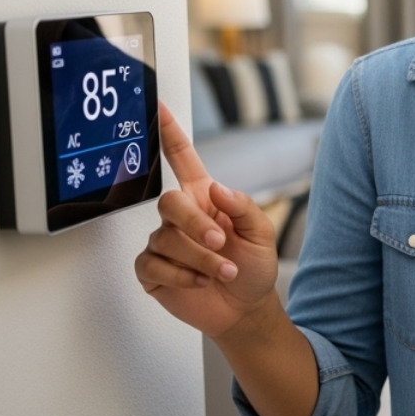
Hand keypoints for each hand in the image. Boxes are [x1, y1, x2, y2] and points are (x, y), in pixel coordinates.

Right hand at [134, 101, 280, 338]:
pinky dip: (181, 275)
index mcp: (204, 197)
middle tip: (221, 243)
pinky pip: (152, 264)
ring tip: (224, 272)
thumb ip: (243, 207)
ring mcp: (164, 242)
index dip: (169, 133)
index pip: (182, 159)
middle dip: (196, 225)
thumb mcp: (262, 234)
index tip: (157, 107)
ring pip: (165, 239)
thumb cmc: (253, 266)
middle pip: (169, 203)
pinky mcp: (153, 269)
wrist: (246, 308)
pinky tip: (199, 282)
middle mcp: (181, 216)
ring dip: (200, 258)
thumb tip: (216, 188)